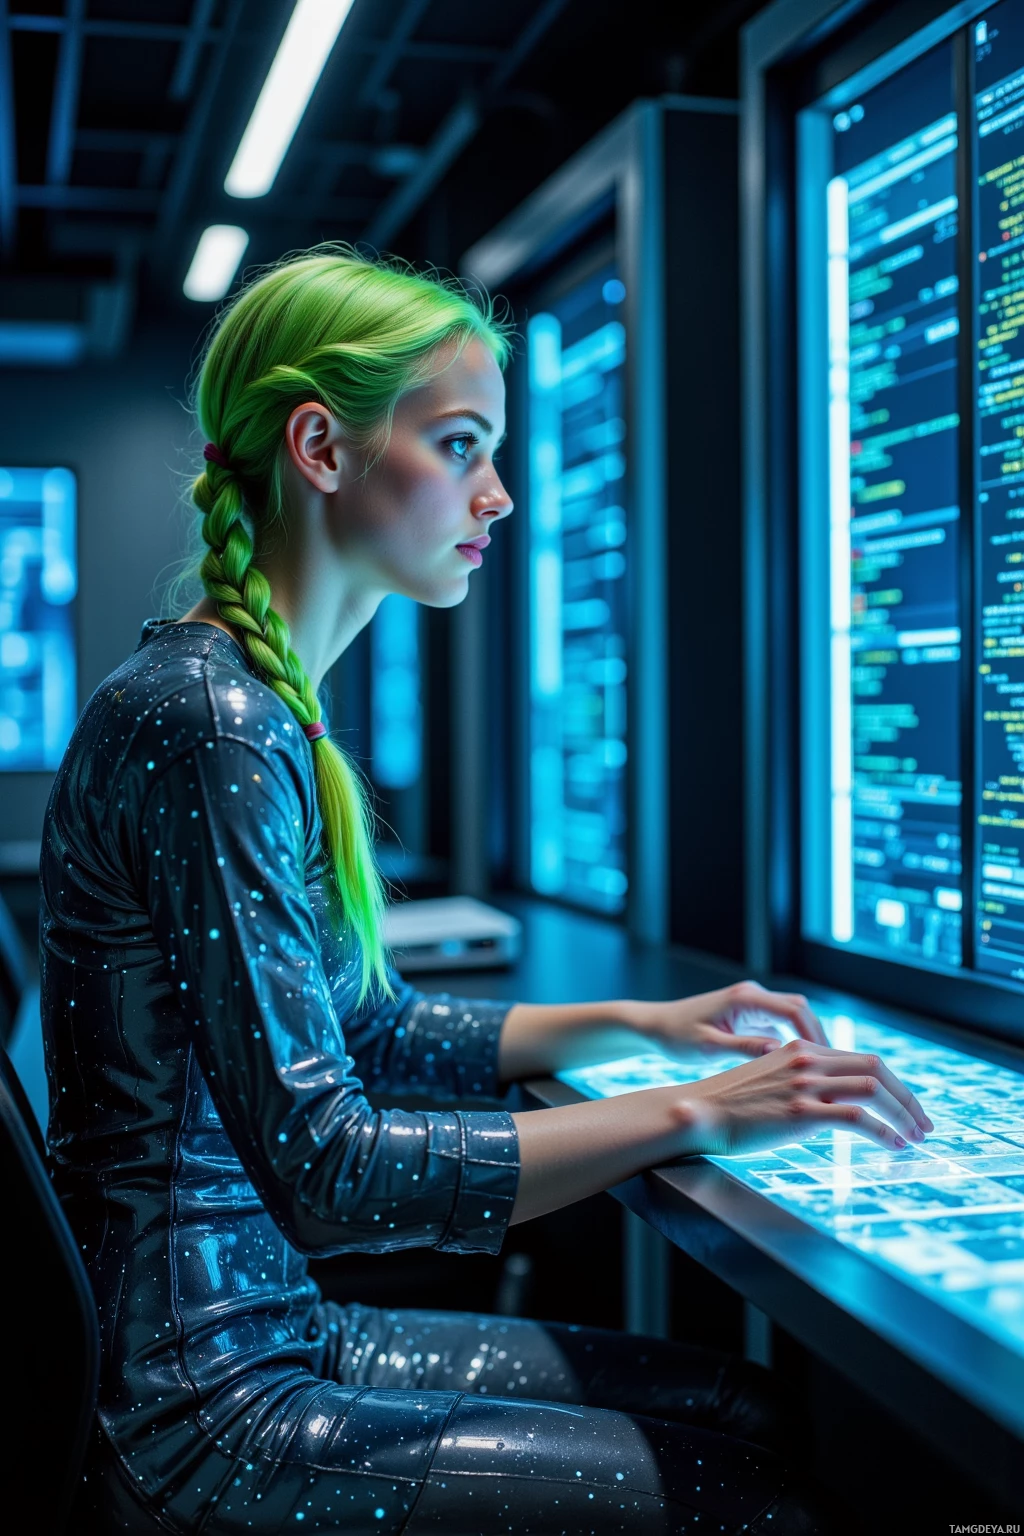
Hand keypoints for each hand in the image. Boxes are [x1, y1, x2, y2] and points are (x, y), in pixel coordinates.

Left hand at [631, 979, 829, 1058]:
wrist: (655, 1026)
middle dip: (818, 1038)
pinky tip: (799, 1071)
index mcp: (744, 998)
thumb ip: (742, 1047)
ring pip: (793, 1018)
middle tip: (835, 1068)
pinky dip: (793, 1045)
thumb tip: (778, 1052)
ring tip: (823, 1072)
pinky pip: (780, 1027)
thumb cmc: (676, 1036)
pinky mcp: (750, 1017)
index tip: (829, 1060)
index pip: (793, 1010)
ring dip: (807, 1042)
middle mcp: (752, 996)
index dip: (814, 1035)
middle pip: (799, 1010)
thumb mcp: (707, 1046)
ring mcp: (752, 1005)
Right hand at [676, 1037, 934, 1157]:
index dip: (892, 1084)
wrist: (698, 1111)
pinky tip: (892, 1146)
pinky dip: (884, 1133)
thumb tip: (830, 1106)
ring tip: (915, 1138)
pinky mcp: (801, 1111)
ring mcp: (805, 1084)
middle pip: (876, 1068)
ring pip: (873, 1089)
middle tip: (923, 1123)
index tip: (905, 1107)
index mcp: (801, 1048)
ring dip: (903, 1115)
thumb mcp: (769, 1081)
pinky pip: (858, 1118)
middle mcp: (807, 1059)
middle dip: (907, 1097)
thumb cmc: (728, 1104)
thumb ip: (800, 1083)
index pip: (862, 1059)